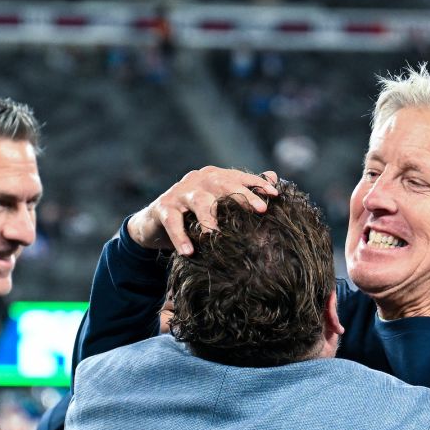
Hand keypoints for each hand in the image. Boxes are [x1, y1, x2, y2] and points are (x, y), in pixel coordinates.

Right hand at [128, 167, 278, 253]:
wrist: (154, 223)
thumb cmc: (194, 215)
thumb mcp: (219, 204)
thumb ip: (244, 191)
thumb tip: (274, 176)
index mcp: (214, 177)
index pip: (238, 177)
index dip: (257, 184)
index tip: (275, 195)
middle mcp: (197, 180)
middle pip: (222, 184)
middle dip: (243, 196)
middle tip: (260, 210)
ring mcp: (179, 192)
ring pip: (199, 201)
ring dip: (210, 219)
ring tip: (217, 236)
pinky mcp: (163, 208)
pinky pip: (173, 221)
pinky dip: (180, 237)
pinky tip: (189, 252)